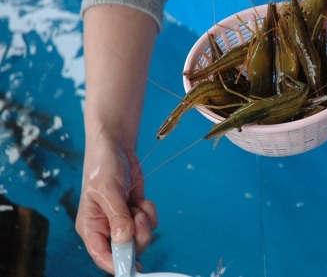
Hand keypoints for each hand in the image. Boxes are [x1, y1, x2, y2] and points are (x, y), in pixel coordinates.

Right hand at [75, 137, 157, 273]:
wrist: (116, 146)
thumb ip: (117, 216)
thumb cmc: (102, 165)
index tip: (133, 265)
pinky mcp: (135, 212)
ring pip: (140, 238)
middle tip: (139, 218)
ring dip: (145, 223)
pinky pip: (149, 224)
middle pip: (126, 250)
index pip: (102, 255)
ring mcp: (122, 221)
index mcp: (91, 227)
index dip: (117, 263)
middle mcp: (106, 228)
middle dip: (137, 238)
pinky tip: (143, 201)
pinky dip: (150, 213)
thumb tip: (123, 239)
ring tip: (139, 206)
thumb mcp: (108, 190)